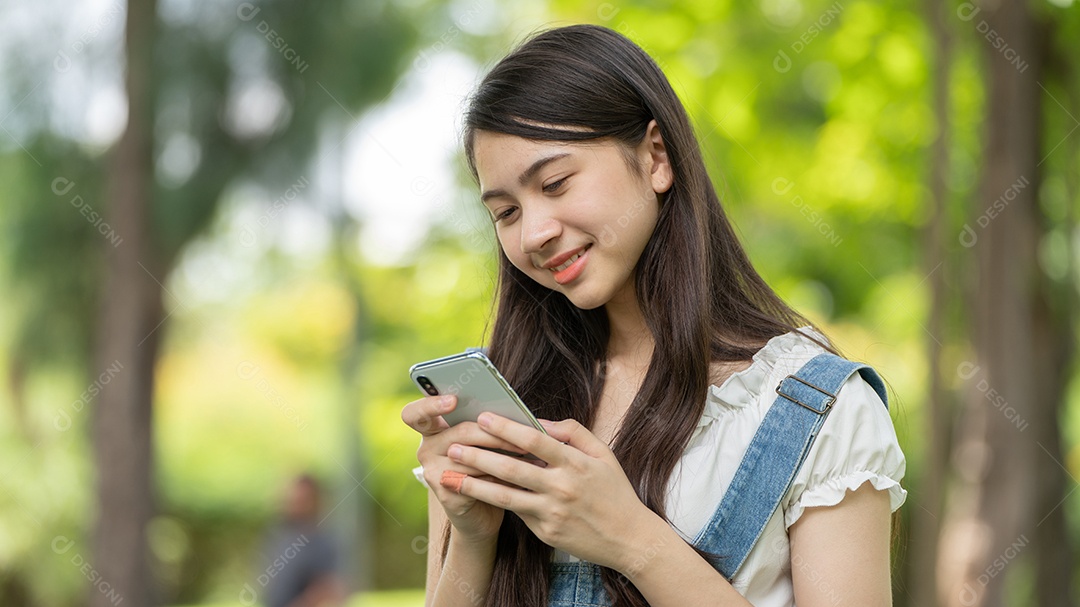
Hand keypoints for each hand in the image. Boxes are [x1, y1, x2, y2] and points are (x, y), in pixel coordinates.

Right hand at [401, 395, 527, 542]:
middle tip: (523, 441)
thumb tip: (516, 413)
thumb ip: (489, 424)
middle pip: (461, 432)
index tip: (453, 400)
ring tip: (531, 458)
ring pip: (472, 457)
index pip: (416, 413)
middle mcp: (426, 448)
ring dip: (505, 458)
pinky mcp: (446, 492)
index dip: (431, 404)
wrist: (482, 510)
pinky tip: (519, 480)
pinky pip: (477, 481)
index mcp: (432, 429)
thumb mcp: (484, 442)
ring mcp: (433, 472)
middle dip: (495, 435)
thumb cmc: (486, 467)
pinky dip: (500, 479)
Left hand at [443, 413, 652, 570]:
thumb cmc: (615, 492)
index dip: (506, 428)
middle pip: (512, 467)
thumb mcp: (603, 455)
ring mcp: (551, 512)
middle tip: (454, 445)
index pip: (534, 440)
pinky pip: (515, 511)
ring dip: (473, 483)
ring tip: (447, 475)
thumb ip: (574, 433)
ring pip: (504, 495)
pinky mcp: (545, 531)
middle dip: (478, 455)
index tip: (483, 418)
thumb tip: (542, 422)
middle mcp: (561, 487)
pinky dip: (492, 500)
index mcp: (575, 463)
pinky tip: (473, 491)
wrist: (629, 539)